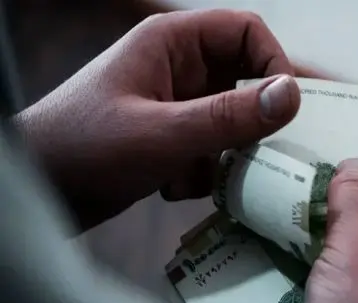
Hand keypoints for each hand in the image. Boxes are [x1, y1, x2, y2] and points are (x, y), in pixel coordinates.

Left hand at [13, 10, 302, 230]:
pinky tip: (172, 187)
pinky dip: (202, 172)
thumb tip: (293, 96)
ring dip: (225, 154)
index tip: (288, 110)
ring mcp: (175, 106)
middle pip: (244, 81)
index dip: (275, 64)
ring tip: (204, 176)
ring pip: (231, 122)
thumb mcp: (162, 134)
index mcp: (173, 44)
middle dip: (253, 121)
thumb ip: (228, 116)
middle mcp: (179, 69)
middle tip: (268, 154)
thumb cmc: (87, 149)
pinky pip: (210, 149)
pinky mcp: (171, 139)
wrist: (39, 191)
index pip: (246, 32)